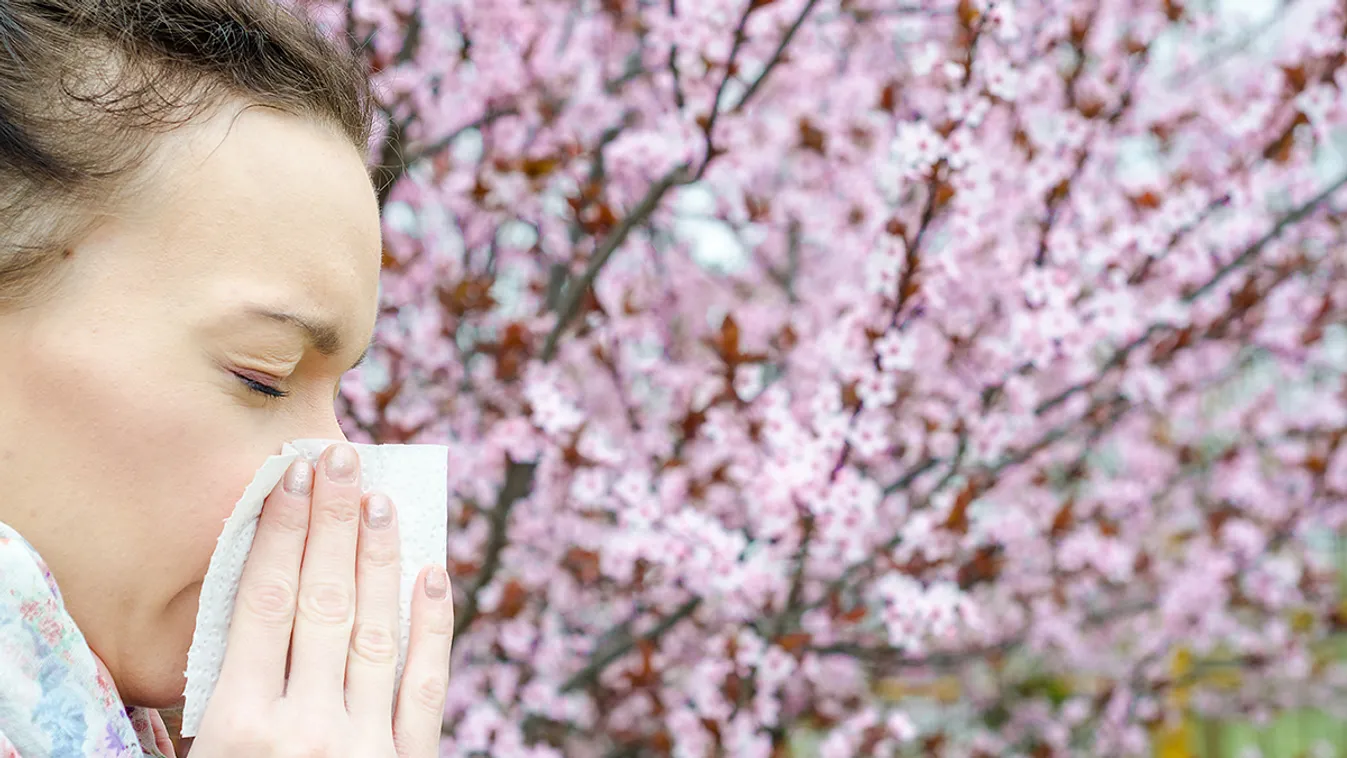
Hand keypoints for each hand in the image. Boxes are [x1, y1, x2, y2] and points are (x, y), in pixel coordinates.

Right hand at [183, 443, 453, 756]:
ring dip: (379, 559)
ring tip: (380, 501)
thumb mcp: (204, 756)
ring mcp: (365, 746)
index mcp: (237, 724)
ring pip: (376, 632)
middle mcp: (305, 728)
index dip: (280, 532)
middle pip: (323, 602)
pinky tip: (431, 574)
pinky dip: (433, 627)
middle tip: (342, 461)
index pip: (264, 602)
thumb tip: (250, 607)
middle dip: (332, 523)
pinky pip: (425, 686)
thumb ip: (222, 694)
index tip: (293, 475)